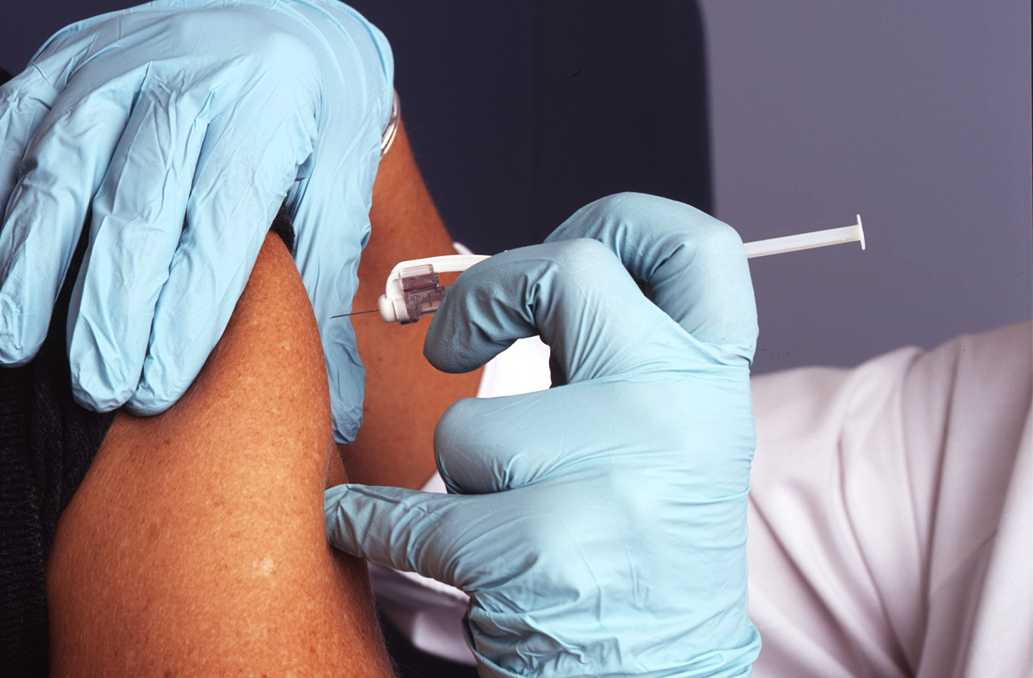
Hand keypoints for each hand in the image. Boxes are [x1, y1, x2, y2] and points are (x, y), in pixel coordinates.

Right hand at [0, 0, 393, 441]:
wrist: (282, 6)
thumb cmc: (315, 109)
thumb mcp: (347, 181)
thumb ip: (330, 286)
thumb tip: (338, 405)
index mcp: (267, 113)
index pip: (217, 226)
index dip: (182, 314)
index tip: (153, 389)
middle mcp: (186, 82)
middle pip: (133, 206)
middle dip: (106, 308)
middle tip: (92, 389)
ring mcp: (116, 63)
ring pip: (58, 171)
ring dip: (29, 265)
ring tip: (14, 345)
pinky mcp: (64, 57)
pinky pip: (11, 129)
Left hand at [325, 193, 761, 675]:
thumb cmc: (637, 552)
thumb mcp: (658, 440)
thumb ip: (607, 358)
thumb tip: (494, 285)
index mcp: (713, 382)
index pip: (696, 247)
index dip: (621, 219)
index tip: (563, 239)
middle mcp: (682, 412)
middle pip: (567, 273)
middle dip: (482, 295)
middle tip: (448, 341)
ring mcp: (619, 476)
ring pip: (470, 424)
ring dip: (460, 478)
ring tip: (503, 524)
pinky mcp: (546, 547)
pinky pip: (411, 510)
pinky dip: (372, 524)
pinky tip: (368, 529)